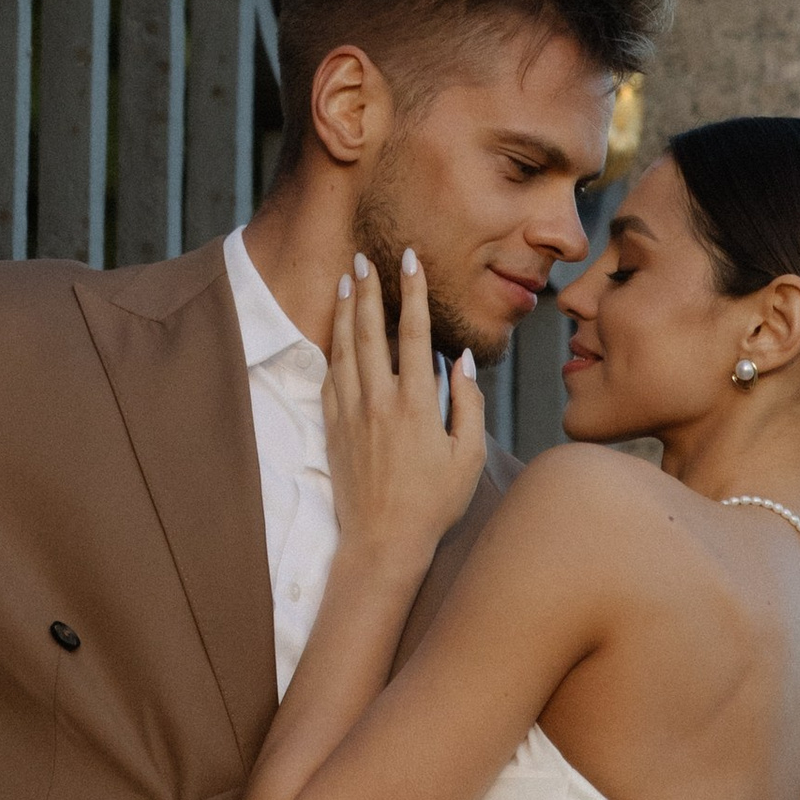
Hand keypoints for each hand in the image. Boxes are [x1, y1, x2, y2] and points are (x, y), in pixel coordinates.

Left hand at [322, 246, 485, 573]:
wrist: (383, 542)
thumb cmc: (434, 503)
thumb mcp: (468, 455)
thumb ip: (467, 402)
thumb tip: (461, 358)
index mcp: (416, 404)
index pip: (413, 333)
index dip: (412, 292)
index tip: (410, 260)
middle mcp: (378, 402)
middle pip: (369, 331)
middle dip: (368, 289)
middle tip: (365, 257)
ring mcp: (350, 414)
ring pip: (343, 350)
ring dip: (344, 312)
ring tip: (345, 281)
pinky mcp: (332, 430)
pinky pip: (330, 379)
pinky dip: (333, 350)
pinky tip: (336, 334)